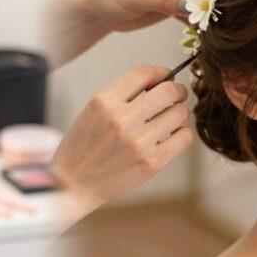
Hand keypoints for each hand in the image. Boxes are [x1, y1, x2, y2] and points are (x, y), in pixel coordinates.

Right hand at [50, 65, 194, 218]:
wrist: (73, 184)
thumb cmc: (83, 146)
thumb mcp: (93, 110)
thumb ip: (123, 93)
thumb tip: (160, 80)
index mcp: (103, 101)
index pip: (145, 72)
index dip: (160, 72)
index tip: (163, 78)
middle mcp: (121, 119)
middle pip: (169, 90)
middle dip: (177, 90)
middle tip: (175, 96)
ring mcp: (138, 142)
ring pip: (180, 113)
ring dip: (177, 113)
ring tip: (167, 120)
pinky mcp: (151, 163)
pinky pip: (184, 137)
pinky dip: (181, 134)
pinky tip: (169, 136)